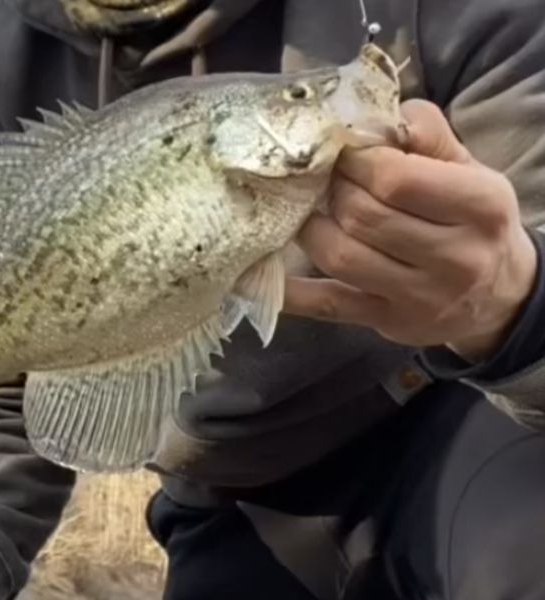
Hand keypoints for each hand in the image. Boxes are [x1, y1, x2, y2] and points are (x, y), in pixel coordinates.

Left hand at [284, 99, 537, 360]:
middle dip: (332, 191)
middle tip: (323, 179)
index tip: (342, 152)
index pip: (396, 179)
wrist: (501, 296)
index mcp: (481, 206)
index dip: (355, 161)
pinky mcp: (388, 323)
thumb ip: (426, 134)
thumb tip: (372, 114)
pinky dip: (292, 291)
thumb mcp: (468, 170)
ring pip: (341, 256)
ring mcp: (419, 297)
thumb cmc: (474, 222)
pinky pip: (328, 305)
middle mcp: (455, 257)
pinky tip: (263, 270)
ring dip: (311, 227)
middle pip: (363, 216)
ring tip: (309, 210)